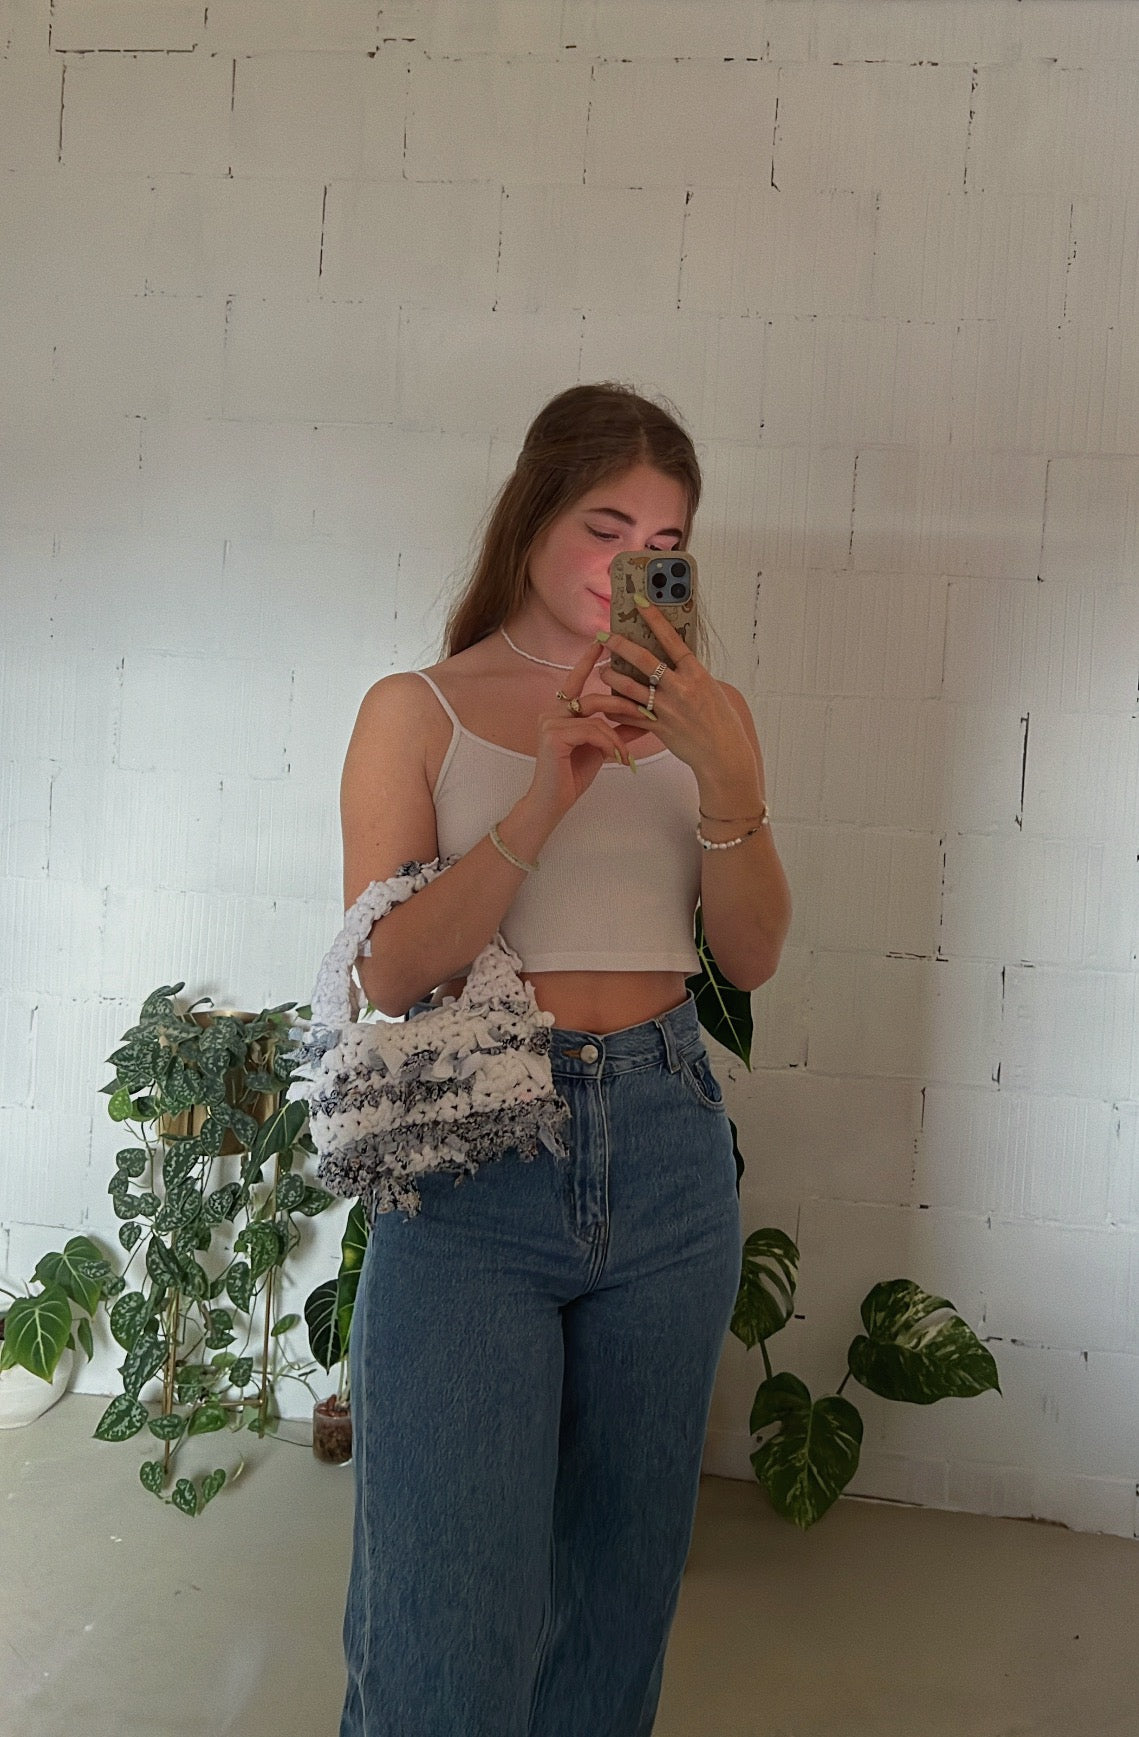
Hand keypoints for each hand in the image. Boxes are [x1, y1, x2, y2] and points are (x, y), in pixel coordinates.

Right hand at [525, 638, 637, 821]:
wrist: (552, 803)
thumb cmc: (573, 775)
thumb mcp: (602, 747)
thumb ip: (617, 728)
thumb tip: (644, 715)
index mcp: (561, 712)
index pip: (577, 681)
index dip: (588, 661)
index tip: (602, 642)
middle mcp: (552, 713)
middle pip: (592, 697)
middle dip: (621, 702)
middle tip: (645, 710)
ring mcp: (550, 723)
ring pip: (595, 716)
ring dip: (617, 734)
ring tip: (626, 752)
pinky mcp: (553, 737)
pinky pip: (592, 731)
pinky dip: (608, 744)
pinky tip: (614, 759)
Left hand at [597, 595, 755, 786]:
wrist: (724, 753)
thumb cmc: (721, 720)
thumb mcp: (712, 689)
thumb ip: (690, 674)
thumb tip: (674, 660)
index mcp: (696, 674)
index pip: (672, 639)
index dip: (654, 618)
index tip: (639, 601)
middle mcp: (681, 688)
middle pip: (644, 661)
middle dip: (621, 645)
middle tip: (605, 636)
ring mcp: (668, 709)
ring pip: (630, 688)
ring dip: (612, 677)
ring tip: (602, 670)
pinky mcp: (659, 728)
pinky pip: (630, 716)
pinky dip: (616, 709)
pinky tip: (607, 703)